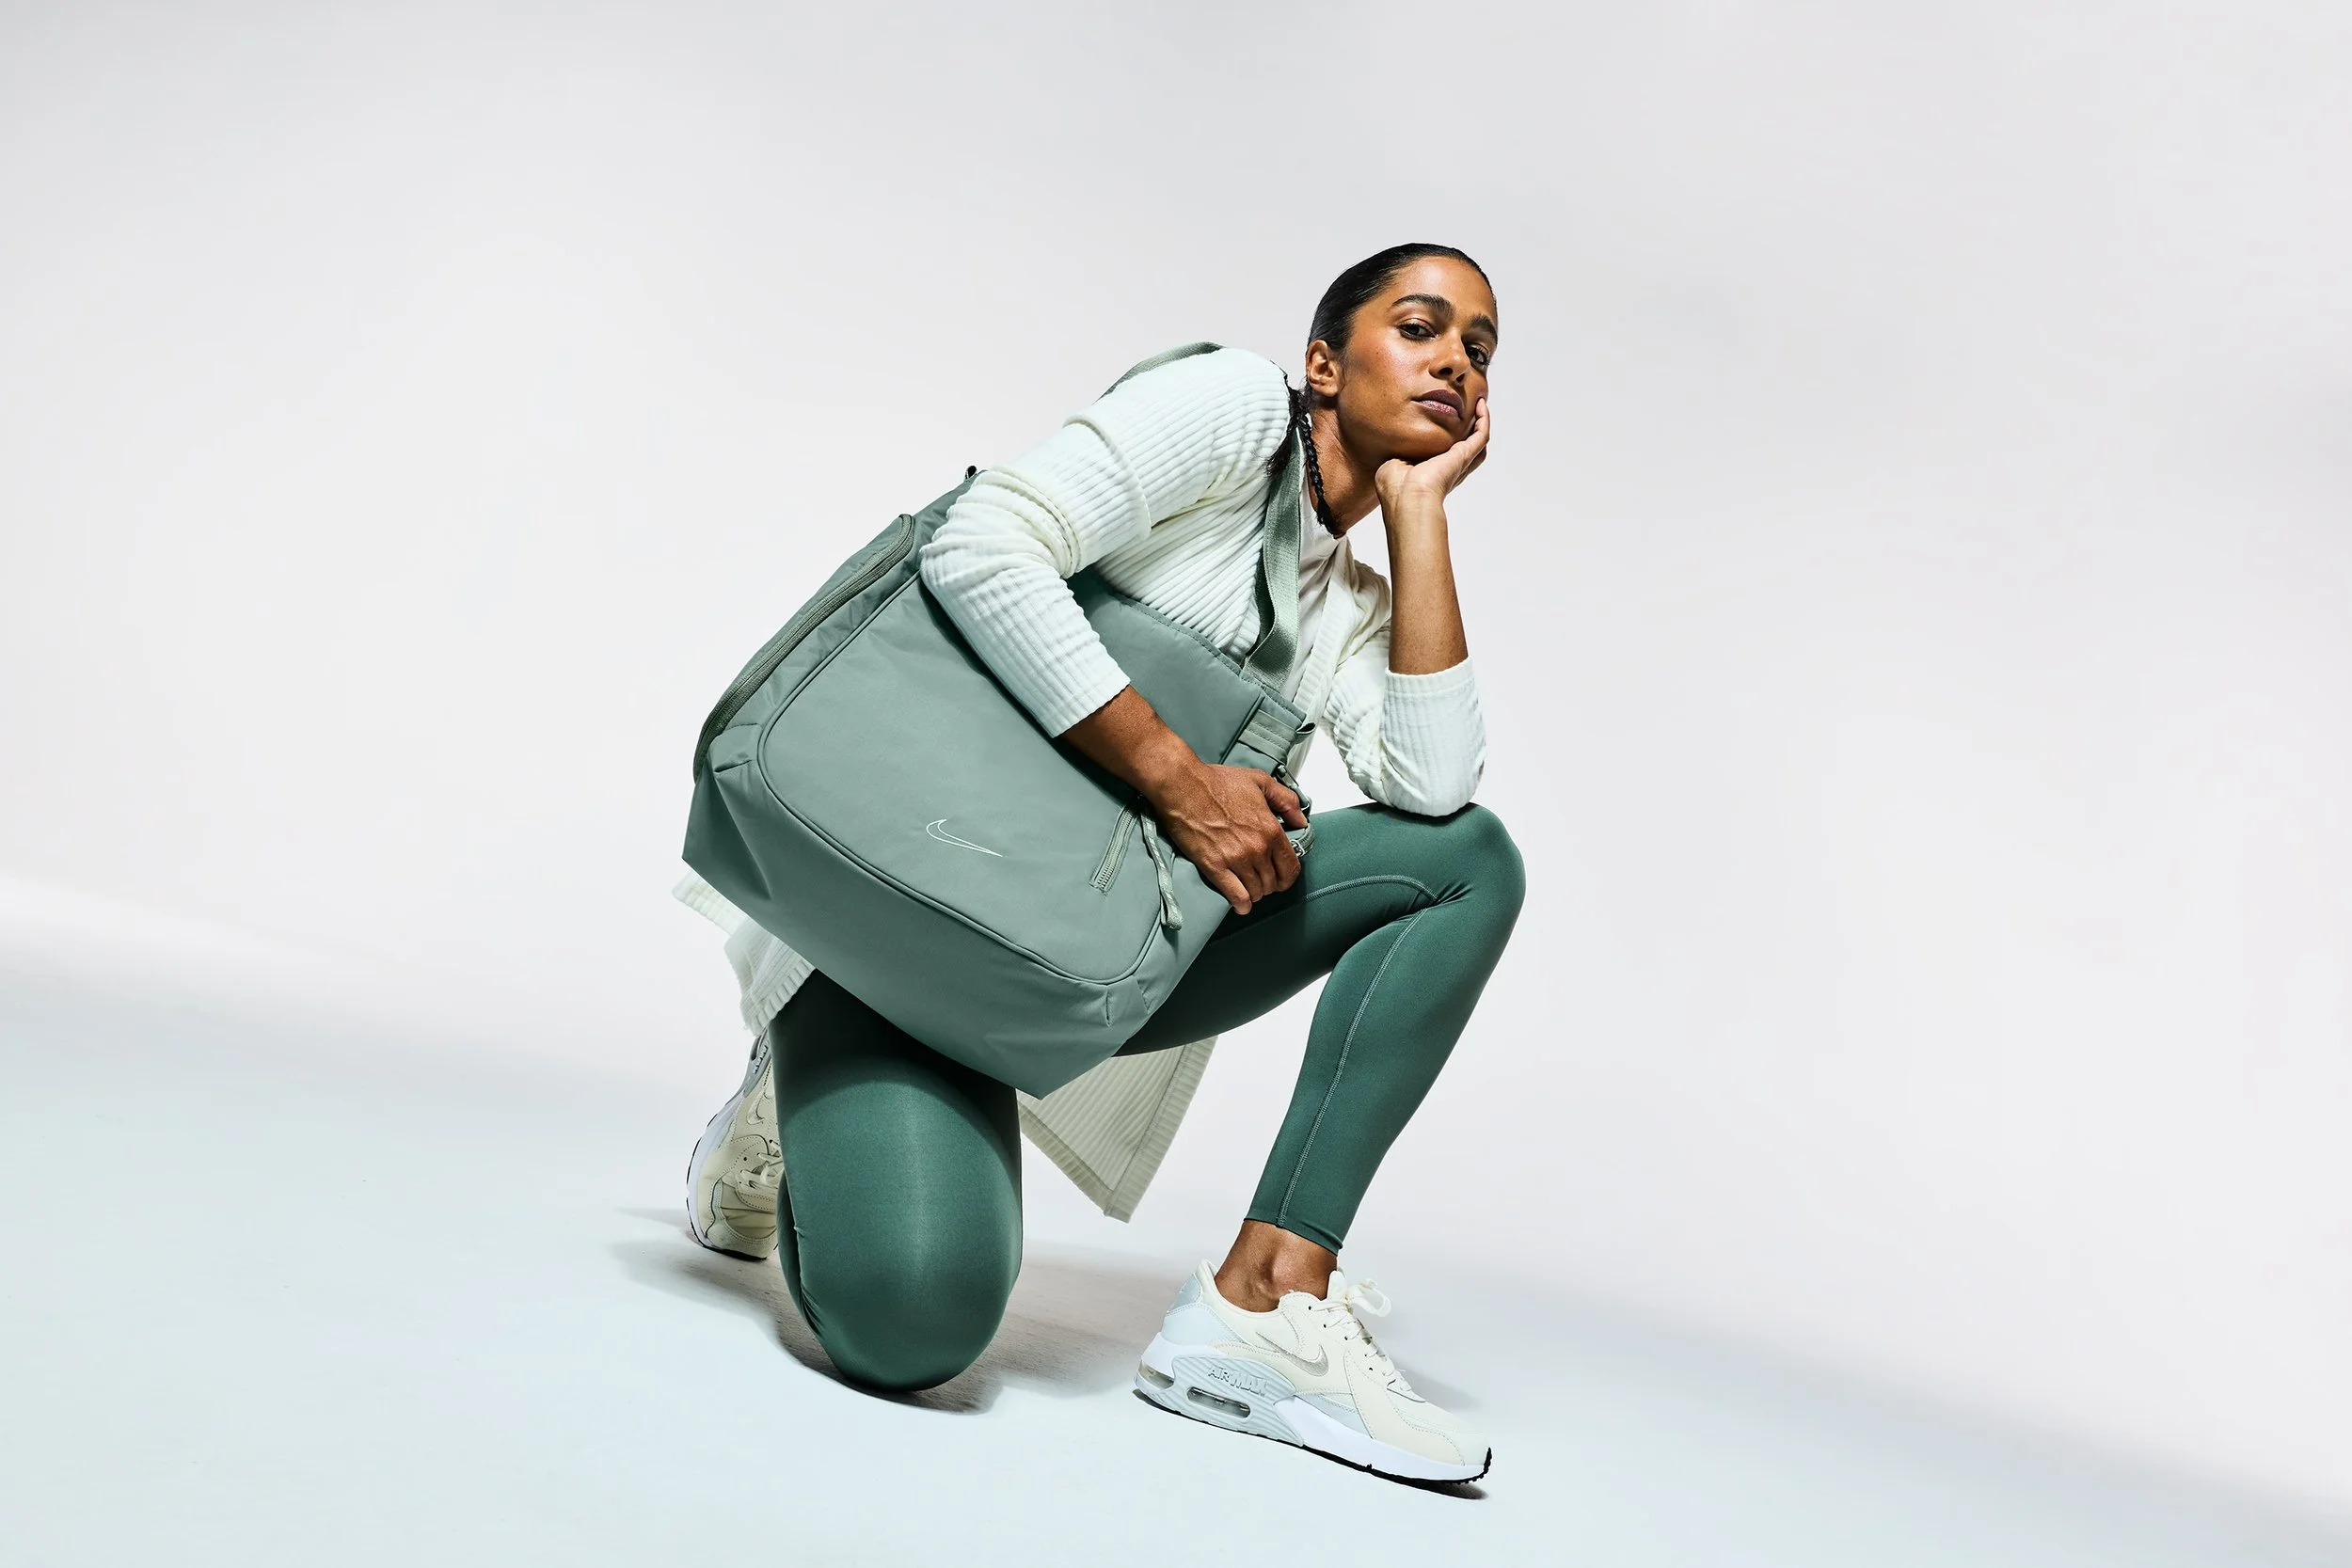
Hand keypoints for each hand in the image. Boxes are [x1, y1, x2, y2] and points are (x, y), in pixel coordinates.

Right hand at [1145, 762, 1306, 915]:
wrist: (1183, 786)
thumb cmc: (1217, 782)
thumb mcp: (1260, 782)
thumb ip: (1286, 801)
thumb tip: (1301, 820)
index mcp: (1270, 830)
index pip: (1291, 867)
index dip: (1288, 876)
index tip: (1282, 877)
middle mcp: (1257, 848)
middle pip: (1273, 883)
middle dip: (1269, 884)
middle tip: (1261, 880)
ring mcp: (1236, 860)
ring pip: (1256, 892)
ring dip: (1254, 893)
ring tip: (1248, 888)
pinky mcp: (1214, 867)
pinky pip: (1236, 896)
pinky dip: (1241, 904)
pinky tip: (1240, 904)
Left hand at [1375, 394, 1489, 519]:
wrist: (1407, 498)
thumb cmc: (1395, 489)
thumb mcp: (1390, 465)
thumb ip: (1395, 455)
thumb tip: (1396, 449)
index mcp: (1431, 473)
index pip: (1443, 455)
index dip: (1446, 440)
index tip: (1443, 421)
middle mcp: (1449, 469)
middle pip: (1467, 448)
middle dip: (1470, 429)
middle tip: (1471, 410)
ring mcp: (1459, 463)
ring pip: (1477, 441)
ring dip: (1480, 423)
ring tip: (1479, 405)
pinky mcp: (1464, 456)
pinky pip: (1480, 435)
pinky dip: (1483, 419)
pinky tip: (1480, 405)